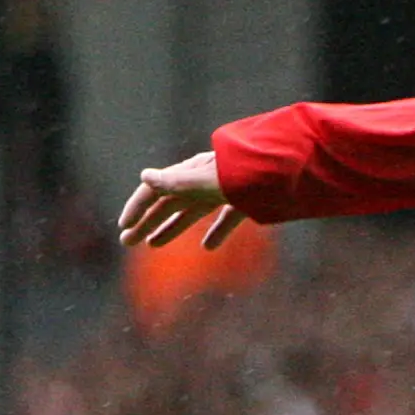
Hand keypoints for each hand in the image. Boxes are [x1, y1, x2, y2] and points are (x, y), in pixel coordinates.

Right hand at [117, 150, 247, 249]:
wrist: (291, 167)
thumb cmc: (247, 172)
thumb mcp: (209, 179)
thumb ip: (178, 181)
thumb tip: (145, 176)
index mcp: (191, 171)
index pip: (155, 188)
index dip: (138, 207)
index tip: (124, 227)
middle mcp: (204, 179)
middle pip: (169, 202)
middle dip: (146, 222)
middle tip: (126, 243)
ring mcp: (225, 189)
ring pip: (192, 211)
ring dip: (171, 227)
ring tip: (153, 245)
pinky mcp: (247, 200)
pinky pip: (226, 217)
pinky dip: (216, 231)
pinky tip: (207, 247)